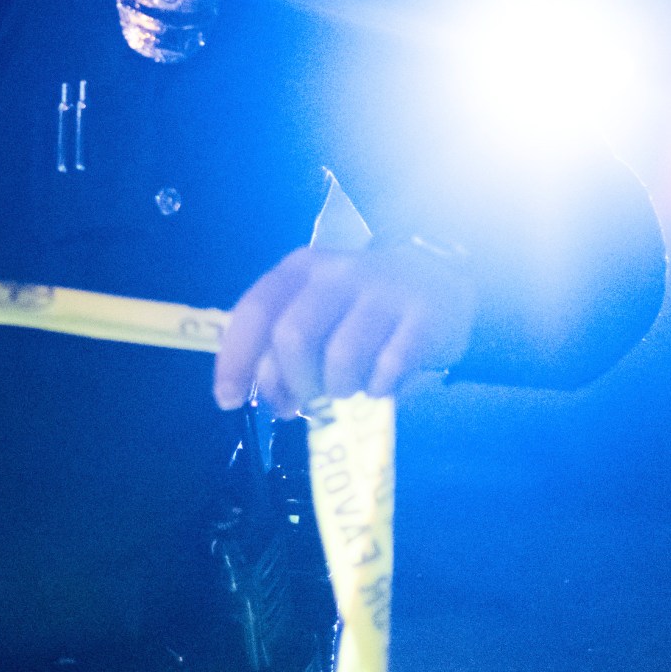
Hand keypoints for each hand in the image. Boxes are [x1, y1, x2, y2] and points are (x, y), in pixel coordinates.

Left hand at [213, 242, 475, 414]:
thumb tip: (269, 396)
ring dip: (338, 388)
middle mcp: (338, 273)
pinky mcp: (424, 315)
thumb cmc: (361, 306)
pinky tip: (381, 383)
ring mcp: (384, 291)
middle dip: (292, 382)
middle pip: (293, 336)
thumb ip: (283, 343)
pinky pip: (389, 367)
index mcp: (301, 269)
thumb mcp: (315, 307)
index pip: (255, 311)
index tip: (229, 400)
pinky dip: (378, 388)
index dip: (236, 360)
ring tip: (347, 389)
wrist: (441, 279)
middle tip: (304, 401)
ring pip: (341, 356)